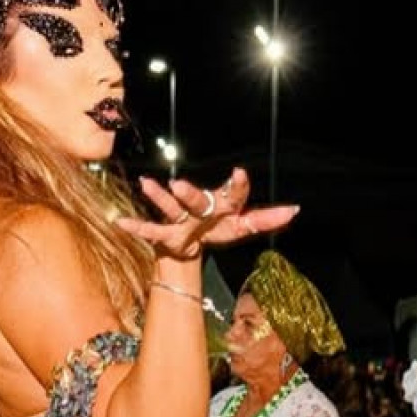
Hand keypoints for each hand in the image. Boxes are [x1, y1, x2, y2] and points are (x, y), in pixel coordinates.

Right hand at [117, 168, 297, 260]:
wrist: (192, 243)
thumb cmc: (219, 227)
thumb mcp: (242, 225)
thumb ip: (265, 219)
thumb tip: (295, 210)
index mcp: (222, 204)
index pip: (233, 195)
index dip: (237, 186)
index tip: (240, 173)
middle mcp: (200, 207)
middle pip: (197, 200)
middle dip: (190, 194)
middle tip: (180, 185)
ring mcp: (180, 219)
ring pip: (170, 208)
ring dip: (159, 198)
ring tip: (147, 185)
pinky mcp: (166, 234)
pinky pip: (150, 231)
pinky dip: (136, 228)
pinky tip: (121, 223)